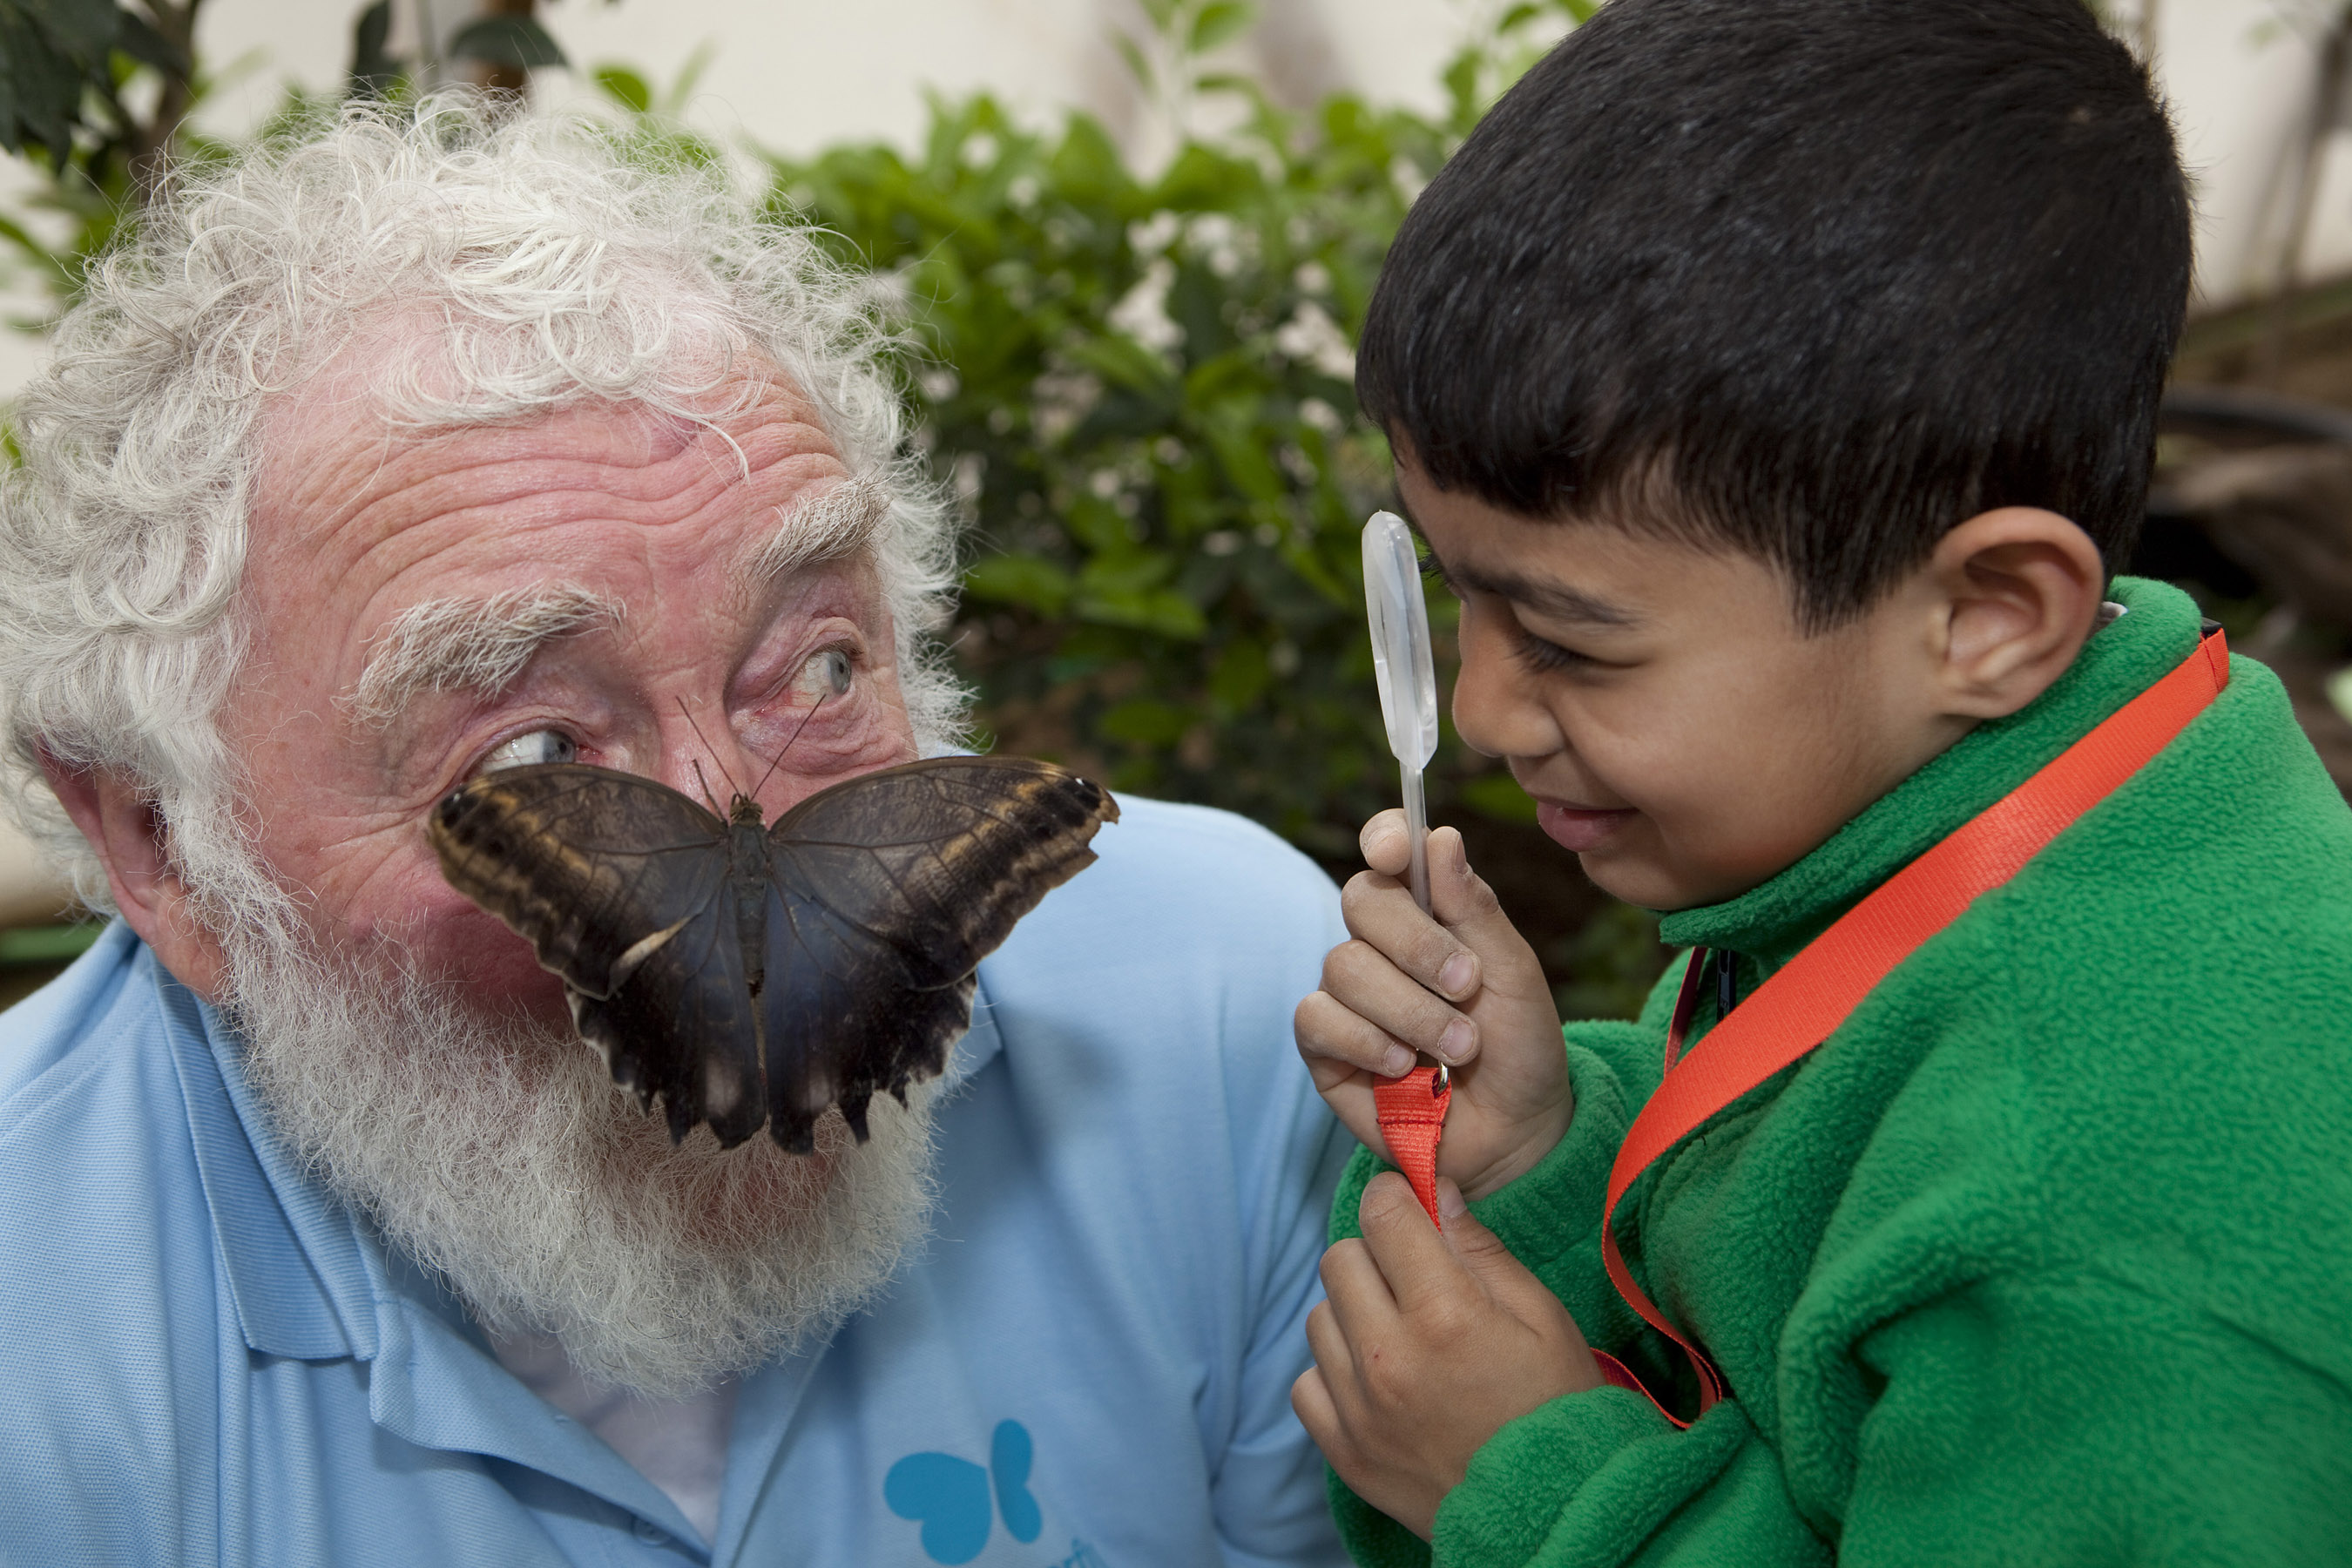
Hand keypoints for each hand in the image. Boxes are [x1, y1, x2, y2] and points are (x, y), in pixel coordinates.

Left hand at [1293, 1173, 1603, 1539]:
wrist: (1552, 1514)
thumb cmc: (1556, 1408)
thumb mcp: (1542, 1317)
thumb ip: (1480, 1251)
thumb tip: (1436, 1193)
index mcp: (1445, 1314)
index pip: (1383, 1216)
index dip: (1394, 1199)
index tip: (1406, 1207)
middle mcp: (1390, 1357)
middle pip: (1340, 1259)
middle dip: (1375, 1255)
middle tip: (1413, 1280)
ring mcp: (1360, 1408)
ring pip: (1318, 1317)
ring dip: (1353, 1313)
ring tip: (1401, 1336)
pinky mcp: (1344, 1450)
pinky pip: (1307, 1382)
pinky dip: (1334, 1373)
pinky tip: (1378, 1380)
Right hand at [1294, 813, 1569, 1197]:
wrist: (1516, 1132)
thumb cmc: (1520, 1047)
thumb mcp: (1514, 974)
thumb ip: (1474, 908)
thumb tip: (1441, 837)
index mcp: (1428, 910)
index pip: (1389, 851)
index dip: (1384, 838)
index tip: (1395, 851)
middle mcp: (1380, 944)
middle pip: (1361, 900)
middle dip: (1416, 942)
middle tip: (1467, 985)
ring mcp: (1348, 995)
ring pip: (1343, 965)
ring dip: (1410, 1008)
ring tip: (1460, 1046)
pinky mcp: (1325, 1047)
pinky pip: (1317, 1019)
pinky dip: (1365, 1039)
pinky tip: (1403, 1066)